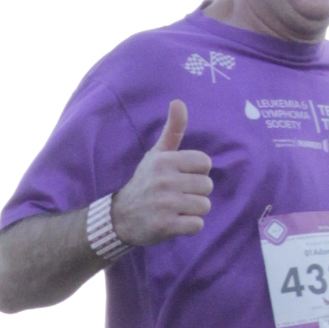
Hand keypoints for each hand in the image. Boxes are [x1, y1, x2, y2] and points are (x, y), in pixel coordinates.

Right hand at [112, 100, 212, 249]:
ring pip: (204, 206)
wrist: (121, 217)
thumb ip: (172, 130)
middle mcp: (165, 181)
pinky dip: (189, 226)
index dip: (196, 172)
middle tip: (177, 196)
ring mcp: (165, 204)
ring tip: (176, 209)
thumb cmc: (145, 181)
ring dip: (193, 211)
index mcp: (165, 161)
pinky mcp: (166, 226)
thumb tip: (179, 101)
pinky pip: (197, 225)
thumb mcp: (156, 154)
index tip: (180, 177)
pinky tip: (175, 222)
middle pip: (207, 186)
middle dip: (196, 193)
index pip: (205, 163)